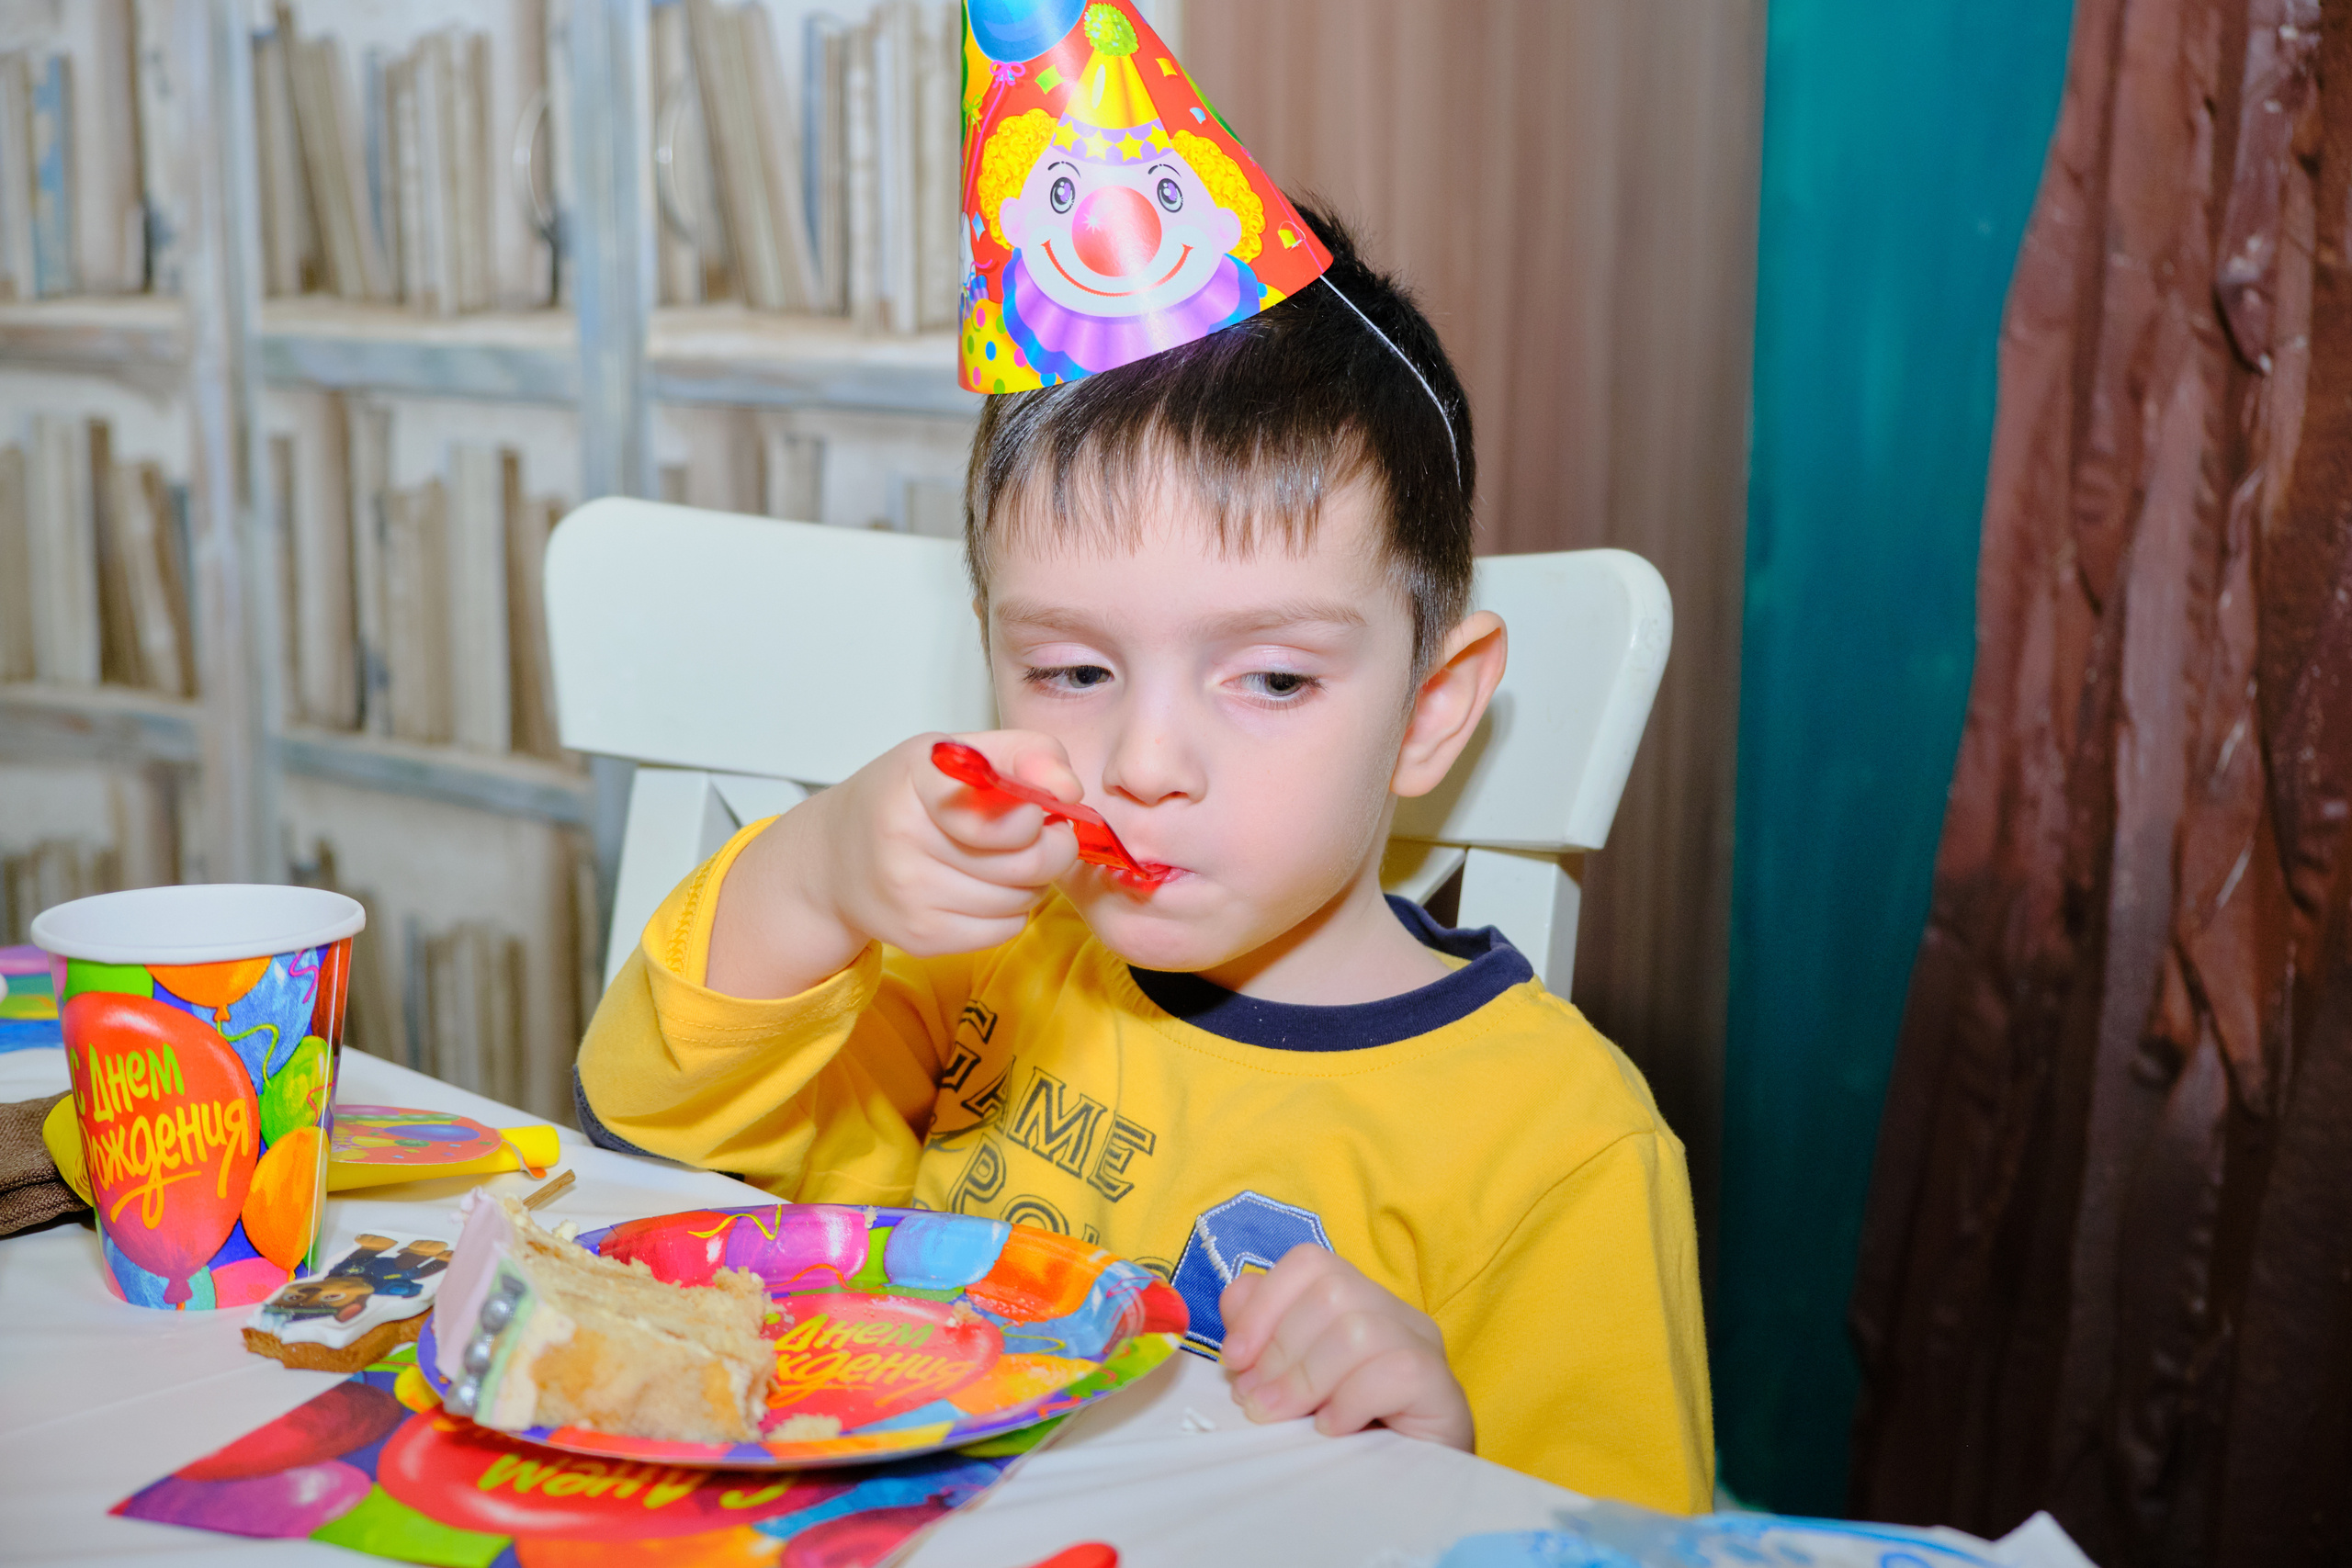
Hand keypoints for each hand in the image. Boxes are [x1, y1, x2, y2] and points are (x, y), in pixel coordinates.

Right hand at [706, 730, 1083, 997]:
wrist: (835, 858)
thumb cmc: (905, 798)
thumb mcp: (954, 753)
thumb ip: (1023, 753)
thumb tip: (1070, 789)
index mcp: (915, 780)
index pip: (1004, 813)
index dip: (1037, 813)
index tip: (1036, 806)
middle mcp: (903, 839)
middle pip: (1027, 862)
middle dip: (1052, 849)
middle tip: (1041, 835)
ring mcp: (909, 895)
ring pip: (1022, 899)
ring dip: (1030, 881)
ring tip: (1002, 860)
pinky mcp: (919, 938)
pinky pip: (1005, 929)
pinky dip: (1010, 911)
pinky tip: (983, 888)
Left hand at [1218, 1245, 1473, 1450]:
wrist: (1408, 1495)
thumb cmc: (1343, 1438)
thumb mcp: (1291, 1384)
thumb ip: (1264, 1337)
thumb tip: (1236, 1303)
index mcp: (1358, 1301)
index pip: (1309, 1263)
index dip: (1262, 1304)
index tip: (1234, 1359)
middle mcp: (1395, 1314)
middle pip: (1332, 1290)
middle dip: (1279, 1349)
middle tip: (1256, 1402)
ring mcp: (1424, 1347)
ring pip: (1358, 1330)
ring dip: (1306, 1378)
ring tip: (1282, 1417)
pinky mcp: (1442, 1388)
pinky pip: (1394, 1371)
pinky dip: (1350, 1402)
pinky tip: (1332, 1431)